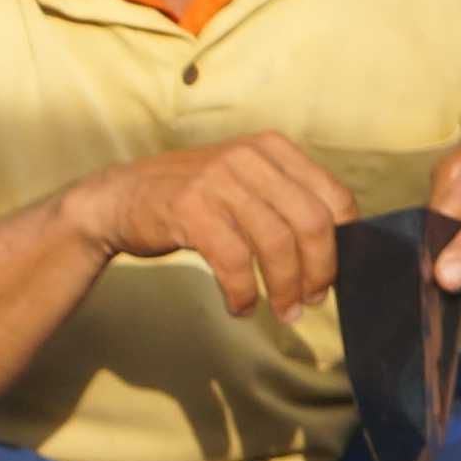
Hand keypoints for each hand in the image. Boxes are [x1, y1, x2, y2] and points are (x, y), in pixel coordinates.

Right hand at [69, 131, 360, 320]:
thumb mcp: (244, 182)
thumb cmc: (192, 198)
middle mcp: (249, 157)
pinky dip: (243, 292)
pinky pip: (234, 260)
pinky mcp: (190, 207)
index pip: (333, 197)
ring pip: (276, 243)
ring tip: (283, 312)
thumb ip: (285, 201)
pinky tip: (240, 306)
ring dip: (284, 288)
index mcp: (272, 148)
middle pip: (310, 222)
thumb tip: (334, 251)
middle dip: (318, 271)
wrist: (119, 197)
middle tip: (311, 300)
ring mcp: (218, 180)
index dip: (341, 242)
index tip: (330, 274)